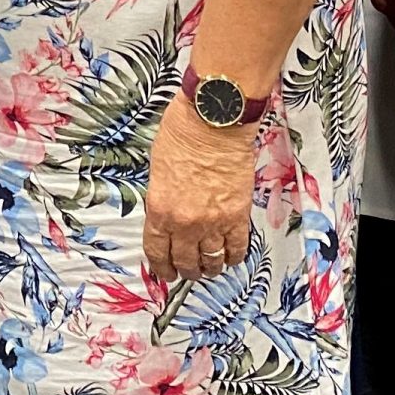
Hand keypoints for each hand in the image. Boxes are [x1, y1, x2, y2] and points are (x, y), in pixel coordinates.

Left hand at [142, 98, 258, 280]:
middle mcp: (186, 222)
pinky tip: (231, 257)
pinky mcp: (238, 216)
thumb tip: (168, 215)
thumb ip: (162, 199)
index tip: (165, 272)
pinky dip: (233, 256)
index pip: (157, 251)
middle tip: (187, 272)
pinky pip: (237, 247)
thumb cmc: (183, 134)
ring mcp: (213, 222)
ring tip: (209, 268)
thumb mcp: (157, 170)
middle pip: (185, 261)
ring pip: (211, 259)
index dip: (161, 267)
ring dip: (210, 267)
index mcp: (160, 210)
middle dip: (185, 270)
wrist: (215, 122)